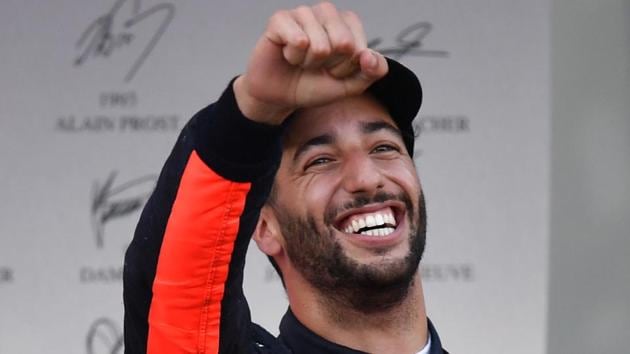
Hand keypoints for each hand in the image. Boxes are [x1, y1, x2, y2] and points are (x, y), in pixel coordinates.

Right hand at [234, 2, 387, 124]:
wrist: (279, 97)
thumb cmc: (314, 86)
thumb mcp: (350, 86)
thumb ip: (372, 72)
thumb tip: (369, 56)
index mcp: (348, 23)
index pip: (360, 49)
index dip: (347, 69)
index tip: (333, 71)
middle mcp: (327, 12)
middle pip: (343, 44)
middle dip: (329, 66)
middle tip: (316, 66)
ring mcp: (303, 13)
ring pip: (320, 45)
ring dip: (309, 63)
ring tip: (300, 62)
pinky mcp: (280, 19)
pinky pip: (298, 40)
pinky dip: (293, 56)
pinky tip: (287, 54)